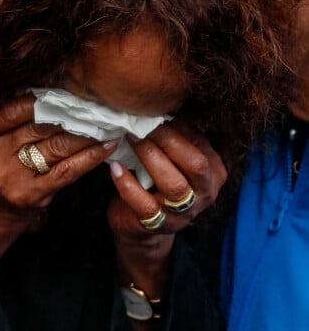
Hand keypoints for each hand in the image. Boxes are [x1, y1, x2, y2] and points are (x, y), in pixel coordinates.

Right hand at [0, 95, 115, 280]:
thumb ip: (8, 118)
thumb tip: (50, 91)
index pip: (10, 111)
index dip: (38, 99)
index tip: (63, 90)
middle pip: (37, 127)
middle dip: (69, 113)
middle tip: (92, 101)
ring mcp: (11, 179)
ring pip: (56, 146)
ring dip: (85, 132)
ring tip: (105, 120)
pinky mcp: (33, 194)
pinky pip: (67, 170)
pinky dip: (90, 156)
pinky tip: (107, 145)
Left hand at [108, 121, 226, 330]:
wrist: (143, 226)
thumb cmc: (158, 183)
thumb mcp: (175, 160)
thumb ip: (177, 137)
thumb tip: (162, 104)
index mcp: (214, 172)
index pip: (202, 144)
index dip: (178, 126)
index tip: (154, 110)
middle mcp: (205, 194)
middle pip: (195, 164)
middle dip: (167, 140)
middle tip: (140, 123)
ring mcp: (183, 213)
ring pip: (174, 185)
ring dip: (150, 158)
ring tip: (129, 139)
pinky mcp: (158, 224)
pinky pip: (144, 205)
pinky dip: (128, 185)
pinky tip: (116, 168)